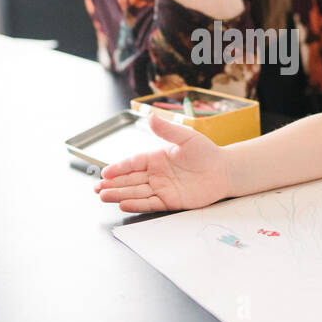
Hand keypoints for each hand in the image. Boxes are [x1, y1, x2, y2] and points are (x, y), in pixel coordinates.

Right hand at [94, 114, 232, 211]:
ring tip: (103, 197)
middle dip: (112, 184)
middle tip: (96, 188)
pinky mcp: (170, 201)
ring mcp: (162, 188)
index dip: (118, 168)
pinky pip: (150, 203)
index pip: (132, 163)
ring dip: (119, 195)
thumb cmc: (207, 152)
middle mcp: (156, 174)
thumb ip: (167, 130)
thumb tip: (150, 116)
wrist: (224, 171)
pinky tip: (123, 204)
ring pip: (136, 192)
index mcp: (156, 158)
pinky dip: (136, 204)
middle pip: (129, 180)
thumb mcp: (186, 137)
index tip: (104, 172)